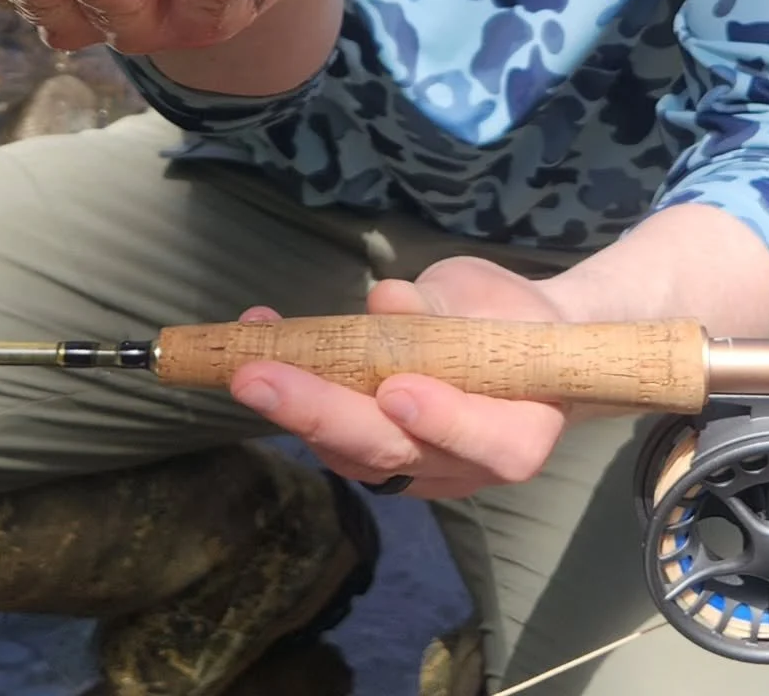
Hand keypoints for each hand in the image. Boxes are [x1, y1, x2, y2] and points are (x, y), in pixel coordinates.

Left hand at [227, 258, 576, 498]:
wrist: (511, 345)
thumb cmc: (506, 317)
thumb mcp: (486, 297)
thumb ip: (441, 307)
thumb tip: (387, 301)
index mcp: (522, 427)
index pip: (494, 444)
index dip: (445, 422)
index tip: (397, 392)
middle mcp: (469, 466)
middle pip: (397, 454)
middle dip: (322, 415)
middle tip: (258, 377)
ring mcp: (419, 471)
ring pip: (356, 456)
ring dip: (294, 410)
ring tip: (246, 360)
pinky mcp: (380, 460)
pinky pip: (336, 443)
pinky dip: (294, 398)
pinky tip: (257, 350)